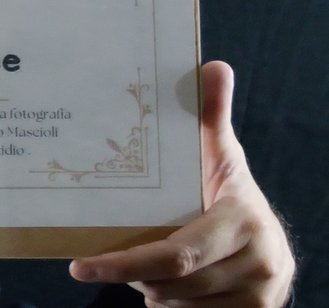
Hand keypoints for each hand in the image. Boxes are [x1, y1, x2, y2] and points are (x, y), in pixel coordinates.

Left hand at [70, 61, 294, 306]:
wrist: (271, 245)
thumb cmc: (228, 194)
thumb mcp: (221, 157)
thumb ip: (210, 116)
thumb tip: (213, 66)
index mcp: (243, 220)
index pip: (177, 253)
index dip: (125, 263)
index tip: (79, 266)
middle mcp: (258, 262)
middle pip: (170, 283)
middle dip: (133, 275)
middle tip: (102, 262)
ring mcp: (258, 297)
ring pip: (176, 304)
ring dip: (152, 290)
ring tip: (143, 266)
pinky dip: (172, 306)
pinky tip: (165, 286)